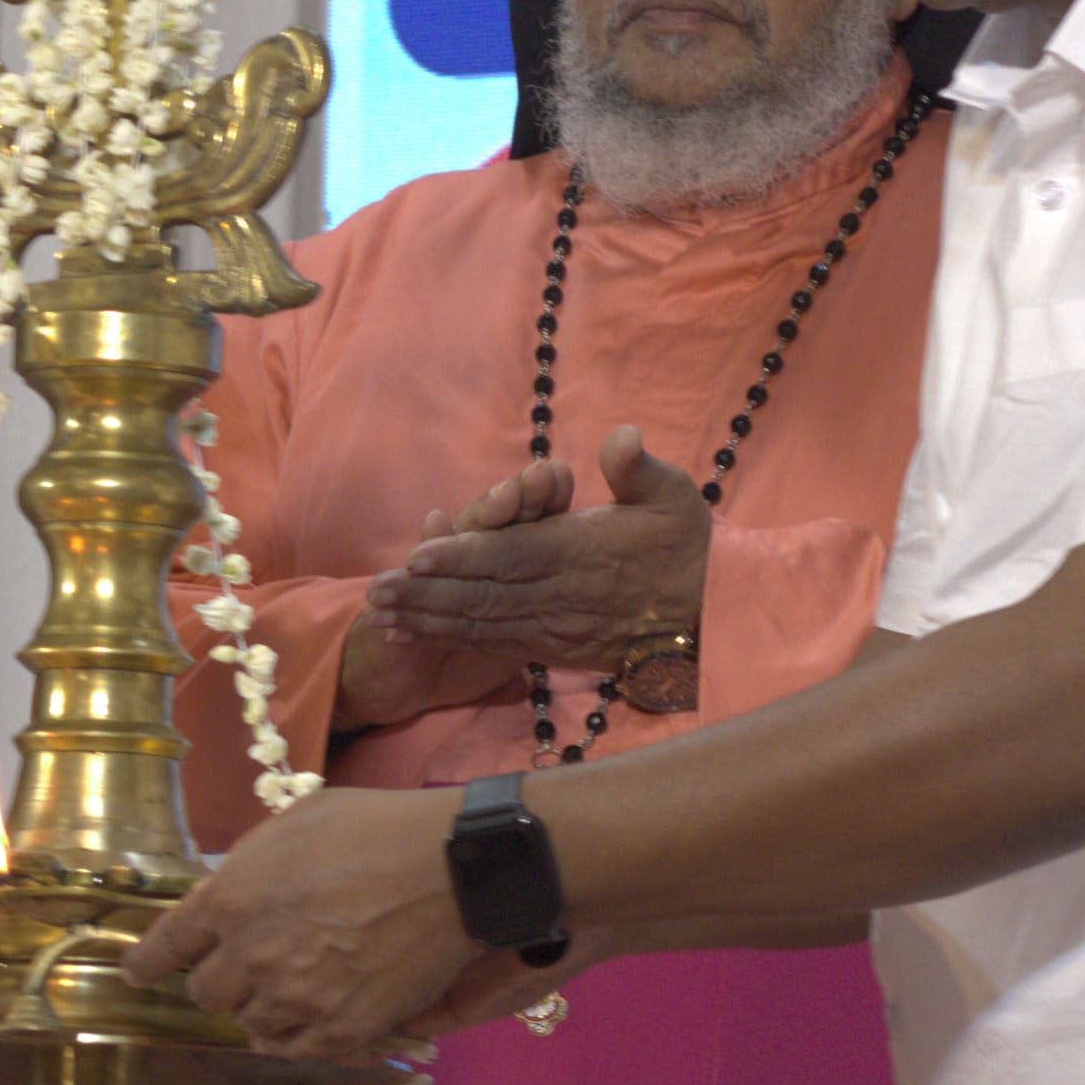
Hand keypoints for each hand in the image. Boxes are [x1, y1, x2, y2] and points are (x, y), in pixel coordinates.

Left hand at [125, 782, 476, 1063]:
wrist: (453, 869)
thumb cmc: (375, 828)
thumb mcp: (294, 823)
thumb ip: (249, 863)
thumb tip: (228, 888)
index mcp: (231, 899)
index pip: (167, 945)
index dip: (147, 962)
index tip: (136, 973)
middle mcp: (250, 955)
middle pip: (206, 993)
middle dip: (220, 979)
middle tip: (247, 967)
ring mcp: (295, 999)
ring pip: (249, 1025)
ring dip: (260, 1009)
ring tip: (288, 991)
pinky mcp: (338, 1031)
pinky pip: (293, 1050)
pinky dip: (293, 1037)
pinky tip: (308, 1021)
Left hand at [342, 430, 708, 727]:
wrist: (710, 617)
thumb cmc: (688, 548)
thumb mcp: (675, 496)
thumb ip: (640, 469)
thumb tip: (622, 436)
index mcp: (578, 553)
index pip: (510, 556)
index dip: (463, 556)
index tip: (419, 554)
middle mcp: (557, 594)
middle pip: (481, 595)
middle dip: (426, 594)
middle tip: (374, 592)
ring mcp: (551, 626)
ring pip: (480, 624)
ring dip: (428, 619)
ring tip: (380, 615)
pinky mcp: (550, 648)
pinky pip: (493, 643)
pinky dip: (451, 639)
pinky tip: (415, 634)